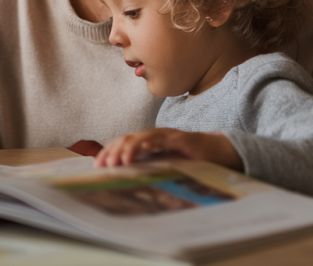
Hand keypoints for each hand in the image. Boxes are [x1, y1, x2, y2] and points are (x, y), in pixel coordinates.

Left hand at [94, 128, 242, 169]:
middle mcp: (155, 135)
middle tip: (103, 165)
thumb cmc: (188, 158)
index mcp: (148, 141)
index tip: (97, 164)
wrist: (215, 151)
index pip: (123, 143)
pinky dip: (153, 142)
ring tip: (120, 160)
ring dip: (129, 148)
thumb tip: (126, 177)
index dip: (108, 151)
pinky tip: (145, 147)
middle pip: (128, 139)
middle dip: (113, 151)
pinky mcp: (181, 139)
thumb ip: (147, 165)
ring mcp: (167, 136)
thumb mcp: (163, 163)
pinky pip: (165, 140)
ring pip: (143, 138)